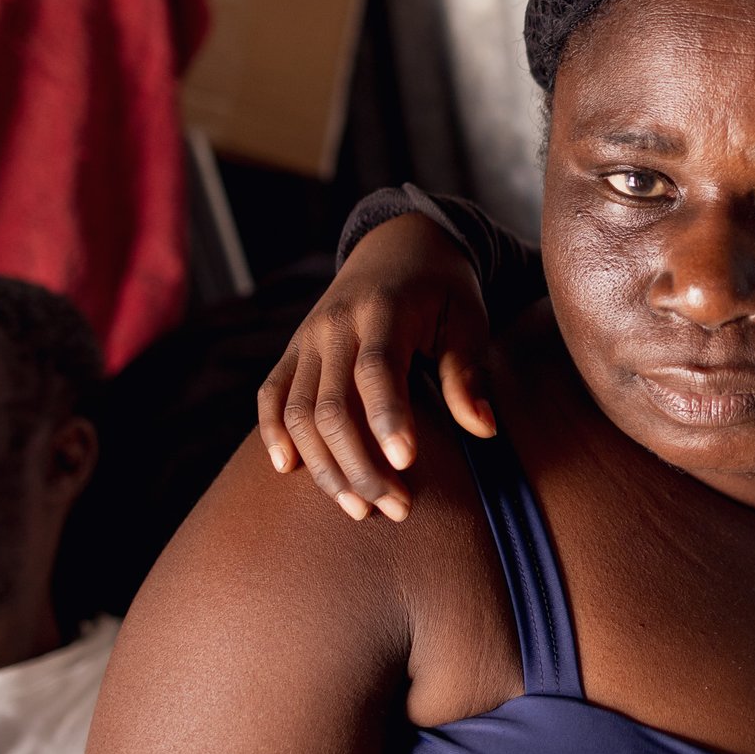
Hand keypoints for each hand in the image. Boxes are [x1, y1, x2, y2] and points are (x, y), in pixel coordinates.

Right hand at [256, 214, 496, 520]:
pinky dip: (273, 434)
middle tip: (397, 509)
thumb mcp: (468, 320)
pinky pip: (271, 396)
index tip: (405, 465)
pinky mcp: (292, 351)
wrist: (397, 244)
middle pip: (332, 406)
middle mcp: (336, 325)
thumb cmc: (443, 290)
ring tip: (360, 509)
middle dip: (361, 466)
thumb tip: (483, 430)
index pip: (377, 370)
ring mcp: (307, 338)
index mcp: (385, 310)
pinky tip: (289, 470)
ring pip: (297, 412)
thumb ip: (467, 373)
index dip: (388, 418)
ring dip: (324, 468)